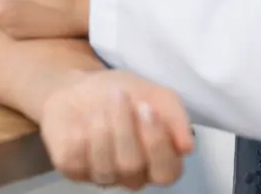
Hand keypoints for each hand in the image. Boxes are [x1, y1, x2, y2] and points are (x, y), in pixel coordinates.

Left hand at [39, 70, 192, 189]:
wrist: (81, 84)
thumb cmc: (124, 93)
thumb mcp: (156, 95)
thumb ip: (176, 117)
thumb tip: (187, 147)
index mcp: (159, 163)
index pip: (166, 172)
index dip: (156, 142)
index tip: (147, 108)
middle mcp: (132, 176)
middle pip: (132, 166)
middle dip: (124, 126)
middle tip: (118, 97)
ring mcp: (101, 175)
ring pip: (104, 167)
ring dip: (101, 128)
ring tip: (99, 106)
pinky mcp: (72, 169)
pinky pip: (75, 161)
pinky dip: (77, 134)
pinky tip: (79, 121)